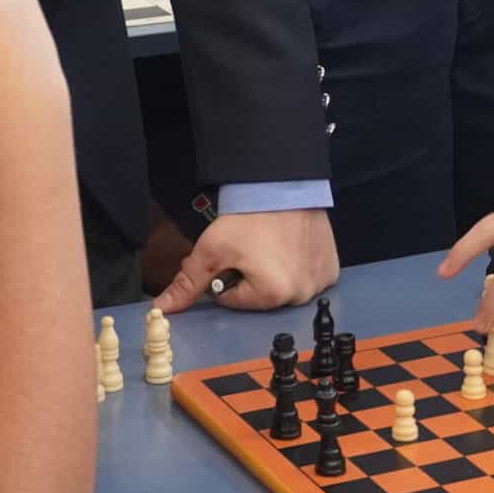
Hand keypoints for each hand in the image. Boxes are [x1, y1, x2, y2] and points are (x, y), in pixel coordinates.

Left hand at [156, 207, 338, 313]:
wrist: (284, 183)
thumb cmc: (247, 217)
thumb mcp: (211, 250)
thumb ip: (187, 283)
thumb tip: (161, 309)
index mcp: (273, 295)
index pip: (232, 300)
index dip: (224, 276)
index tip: (231, 254)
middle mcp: (302, 295)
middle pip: (259, 297)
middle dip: (250, 277)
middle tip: (250, 247)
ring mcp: (321, 282)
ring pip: (284, 288)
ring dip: (275, 273)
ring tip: (270, 244)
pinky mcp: (332, 268)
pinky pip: (308, 278)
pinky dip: (298, 267)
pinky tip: (291, 246)